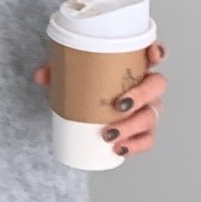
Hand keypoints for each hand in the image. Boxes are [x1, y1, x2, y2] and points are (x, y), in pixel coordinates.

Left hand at [33, 39, 167, 157]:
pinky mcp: (141, 131)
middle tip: (119, 107)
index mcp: (133, 65)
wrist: (80, 110)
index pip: (154, 54)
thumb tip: (41, 75)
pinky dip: (136, 145)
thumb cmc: (83, 85)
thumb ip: (56, 72)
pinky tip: (121, 149)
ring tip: (109, 134)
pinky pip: (147, 139)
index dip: (159, 52)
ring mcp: (146, 108)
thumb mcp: (68, 75)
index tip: (153, 55)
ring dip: (133, 126)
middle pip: (157, 86)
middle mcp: (146, 85)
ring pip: (151, 115)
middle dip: (141, 96)